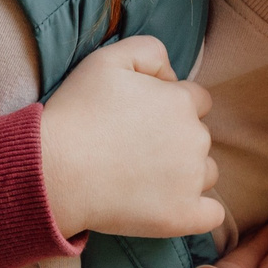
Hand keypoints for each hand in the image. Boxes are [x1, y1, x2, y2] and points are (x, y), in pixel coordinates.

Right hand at [39, 36, 222, 238]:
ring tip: (145, 177)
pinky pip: (211, 216)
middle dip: (177, 138)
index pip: (196, 99)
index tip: (142, 118)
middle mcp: (195, 138)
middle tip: (135, 148)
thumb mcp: (108, 59)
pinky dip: (199, 212)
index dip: (171, 105)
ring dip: (187, 173)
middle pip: (199, 135)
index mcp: (181, 100)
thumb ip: (149, 51)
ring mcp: (191, 180)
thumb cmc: (77, 112)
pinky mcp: (182, 216)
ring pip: (206, 172)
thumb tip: (172, 74)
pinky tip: (173, 206)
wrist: (56, 169)